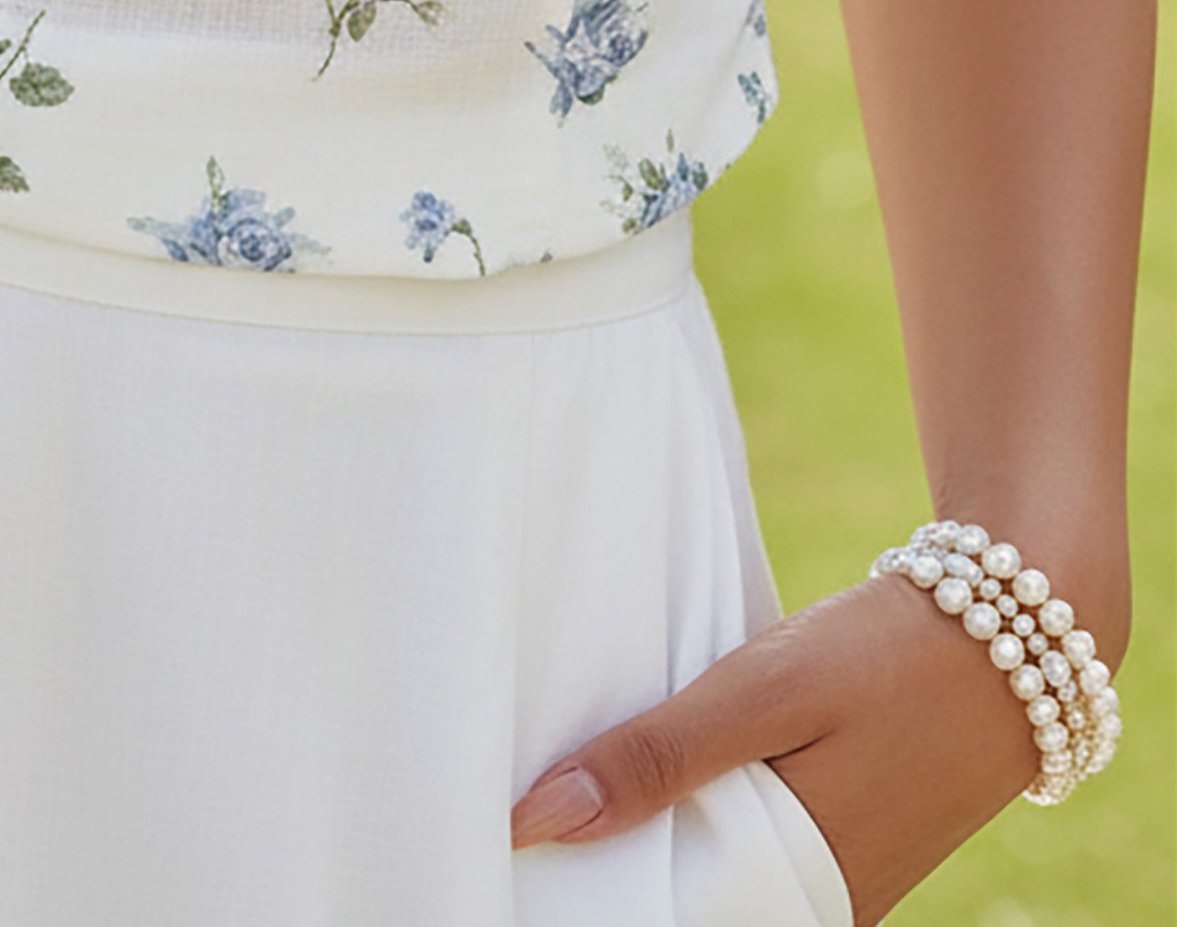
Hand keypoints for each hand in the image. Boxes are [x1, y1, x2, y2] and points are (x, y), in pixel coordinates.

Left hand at [508, 572, 1078, 926]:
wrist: (1015, 630)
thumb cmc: (886, 657)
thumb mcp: (764, 691)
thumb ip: (658, 757)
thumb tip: (537, 820)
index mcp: (797, 892)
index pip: (667, 921)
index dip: (590, 894)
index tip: (513, 854)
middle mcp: (818, 904)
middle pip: (687, 903)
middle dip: (613, 867)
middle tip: (532, 814)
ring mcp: (835, 876)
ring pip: (714, 872)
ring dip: (653, 836)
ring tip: (572, 789)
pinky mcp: (842, 838)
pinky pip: (750, 842)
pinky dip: (699, 813)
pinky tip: (648, 774)